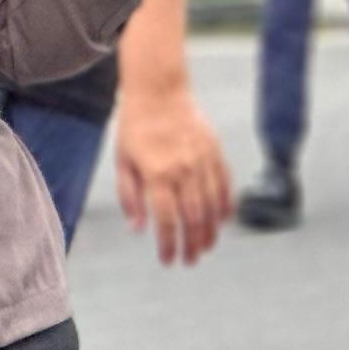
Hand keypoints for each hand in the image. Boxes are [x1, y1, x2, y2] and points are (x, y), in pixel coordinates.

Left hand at [114, 87, 232, 265]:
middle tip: (190, 260)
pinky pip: (225, 184)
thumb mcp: (122, 161)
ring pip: (213, 205)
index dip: (169, 245)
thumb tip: (138, 229)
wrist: (159, 89)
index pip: (167, 221)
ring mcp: (202, 160)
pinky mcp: (214, 151)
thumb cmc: (135, 126)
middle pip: (193, 219)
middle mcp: (183, 170)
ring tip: (207, 247)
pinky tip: (223, 220)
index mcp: (157, 175)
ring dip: (211, 231)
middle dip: (193, 244)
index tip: (169, 260)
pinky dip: (226, 205)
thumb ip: (130, 197)